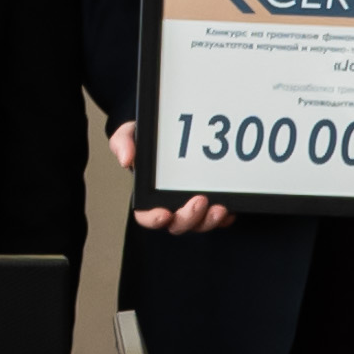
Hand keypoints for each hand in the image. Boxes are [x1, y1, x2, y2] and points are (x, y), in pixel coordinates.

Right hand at [110, 116, 230, 239]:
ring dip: (209, 220)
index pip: (147, 216)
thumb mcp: (129, 134)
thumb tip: (126, 159)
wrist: (169, 129)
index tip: (164, 214)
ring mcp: (190, 204)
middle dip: (189, 218)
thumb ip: (123, 143)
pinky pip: (218, 218)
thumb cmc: (146, 138)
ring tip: (220, 208)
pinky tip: (230, 209)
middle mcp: (170, 204)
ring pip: (199, 224)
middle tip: (199, 201)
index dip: (155, 220)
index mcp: (147, 195)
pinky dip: (225, 217)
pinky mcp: (210, 201)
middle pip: (178, 224)